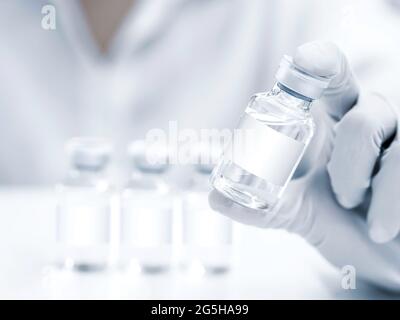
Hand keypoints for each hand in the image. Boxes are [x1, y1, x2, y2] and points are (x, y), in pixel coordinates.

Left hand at [209, 41, 399, 290]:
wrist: (379, 254)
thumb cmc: (340, 221)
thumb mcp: (298, 211)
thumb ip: (262, 206)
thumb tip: (216, 198)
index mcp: (334, 121)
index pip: (329, 77)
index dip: (319, 63)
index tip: (304, 61)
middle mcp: (367, 118)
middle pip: (352, 93)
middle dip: (335, 109)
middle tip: (330, 161)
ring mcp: (397, 136)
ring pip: (371, 126)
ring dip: (353, 173)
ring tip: (350, 204)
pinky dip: (388, 201)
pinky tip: (381, 226)